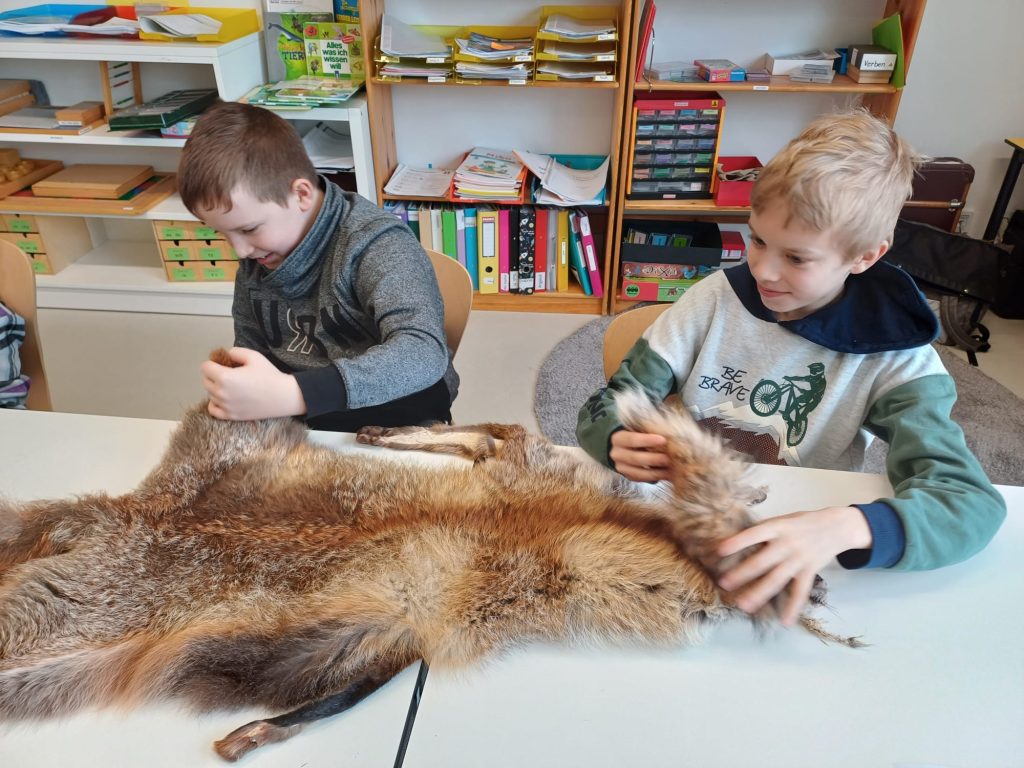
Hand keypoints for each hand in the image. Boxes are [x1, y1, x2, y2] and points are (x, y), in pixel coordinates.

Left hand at [200, 347, 306, 420]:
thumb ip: (235, 352)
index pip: (205, 367)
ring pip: (209, 394)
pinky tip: (225, 398)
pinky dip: (215, 403)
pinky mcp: (231, 416)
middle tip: (229, 373)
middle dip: (213, 375)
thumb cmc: (269, 375)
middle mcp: (220, 393)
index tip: (224, 363)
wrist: (283, 397)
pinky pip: (213, 410)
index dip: (213, 362)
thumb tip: (226, 355)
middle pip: (205, 381)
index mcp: (224, 377)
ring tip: (231, 386)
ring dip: (215, 388)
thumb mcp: (253, 356)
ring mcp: (225, 406)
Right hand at [609, 429, 670, 482]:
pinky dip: (655, 478)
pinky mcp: (628, 476)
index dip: (647, 440)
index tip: (663, 440)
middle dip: (653, 459)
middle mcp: (617, 454)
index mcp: (618, 439)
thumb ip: (648, 430)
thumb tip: (667, 433)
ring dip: (656, 472)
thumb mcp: (638, 428)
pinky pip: (641, 479)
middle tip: (668, 458)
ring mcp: (621, 467)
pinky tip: (667, 475)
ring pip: (638, 473)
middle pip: (635, 458)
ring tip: (671, 470)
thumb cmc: (636, 433)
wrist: (624, 445)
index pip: (632, 439)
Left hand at [716, 506, 871, 625]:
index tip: (719, 551)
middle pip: (761, 561)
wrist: (837, 525)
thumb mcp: (782, 519)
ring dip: (759, 594)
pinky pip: (800, 592)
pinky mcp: (810, 571)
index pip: (754, 534)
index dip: (737, 542)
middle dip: (741, 574)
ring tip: (743, 606)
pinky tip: (785, 621)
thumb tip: (736, 543)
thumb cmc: (802, 523)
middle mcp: (787, 544)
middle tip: (723, 584)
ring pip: (777, 580)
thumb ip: (764, 532)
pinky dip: (793, 608)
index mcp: (777, 527)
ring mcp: (799, 559)